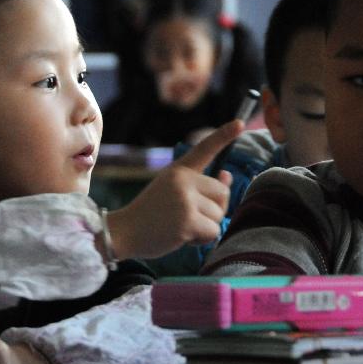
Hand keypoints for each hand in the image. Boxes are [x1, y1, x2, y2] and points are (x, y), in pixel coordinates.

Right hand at [106, 119, 242, 260]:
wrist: (122, 232)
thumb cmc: (150, 215)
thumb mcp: (172, 192)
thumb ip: (199, 186)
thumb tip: (227, 176)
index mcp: (179, 170)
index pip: (204, 149)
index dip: (224, 135)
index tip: (240, 123)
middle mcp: (183, 180)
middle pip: (223, 193)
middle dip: (214, 210)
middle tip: (189, 217)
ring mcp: (185, 199)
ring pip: (219, 215)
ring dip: (206, 227)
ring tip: (180, 227)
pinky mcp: (187, 220)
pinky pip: (213, 231)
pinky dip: (202, 240)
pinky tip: (182, 237)